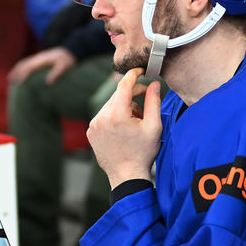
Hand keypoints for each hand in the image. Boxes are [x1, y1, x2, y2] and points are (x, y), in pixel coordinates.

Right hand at [7, 47, 76, 84]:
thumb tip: (48, 82)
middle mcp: (38, 57)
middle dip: (16, 71)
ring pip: (24, 62)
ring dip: (16, 69)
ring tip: (10, 78)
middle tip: (9, 81)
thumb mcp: (65, 66)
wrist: (71, 50)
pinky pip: (28, 63)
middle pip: (24, 63)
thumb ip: (57, 73)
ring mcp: (38, 57)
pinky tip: (20, 74)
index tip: (19, 83)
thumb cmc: (68, 60)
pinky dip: (21, 68)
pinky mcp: (40, 59)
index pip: (30, 67)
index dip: (23, 75)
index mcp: (42, 60)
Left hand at [87, 68, 162, 187]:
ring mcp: (94, 124)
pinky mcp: (91, 131)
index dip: (133, 75)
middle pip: (118, 94)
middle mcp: (102, 117)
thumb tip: (154, 84)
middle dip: (133, 95)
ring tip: (135, 122)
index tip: (140, 70)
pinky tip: (124, 129)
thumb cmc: (143, 153)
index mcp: (117, 114)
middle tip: (145, 104)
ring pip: (111, 104)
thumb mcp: (154, 126)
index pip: (124, 85)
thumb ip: (153, 101)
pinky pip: (104, 114)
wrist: (126, 175)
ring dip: (124, 107)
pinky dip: (114, 116)